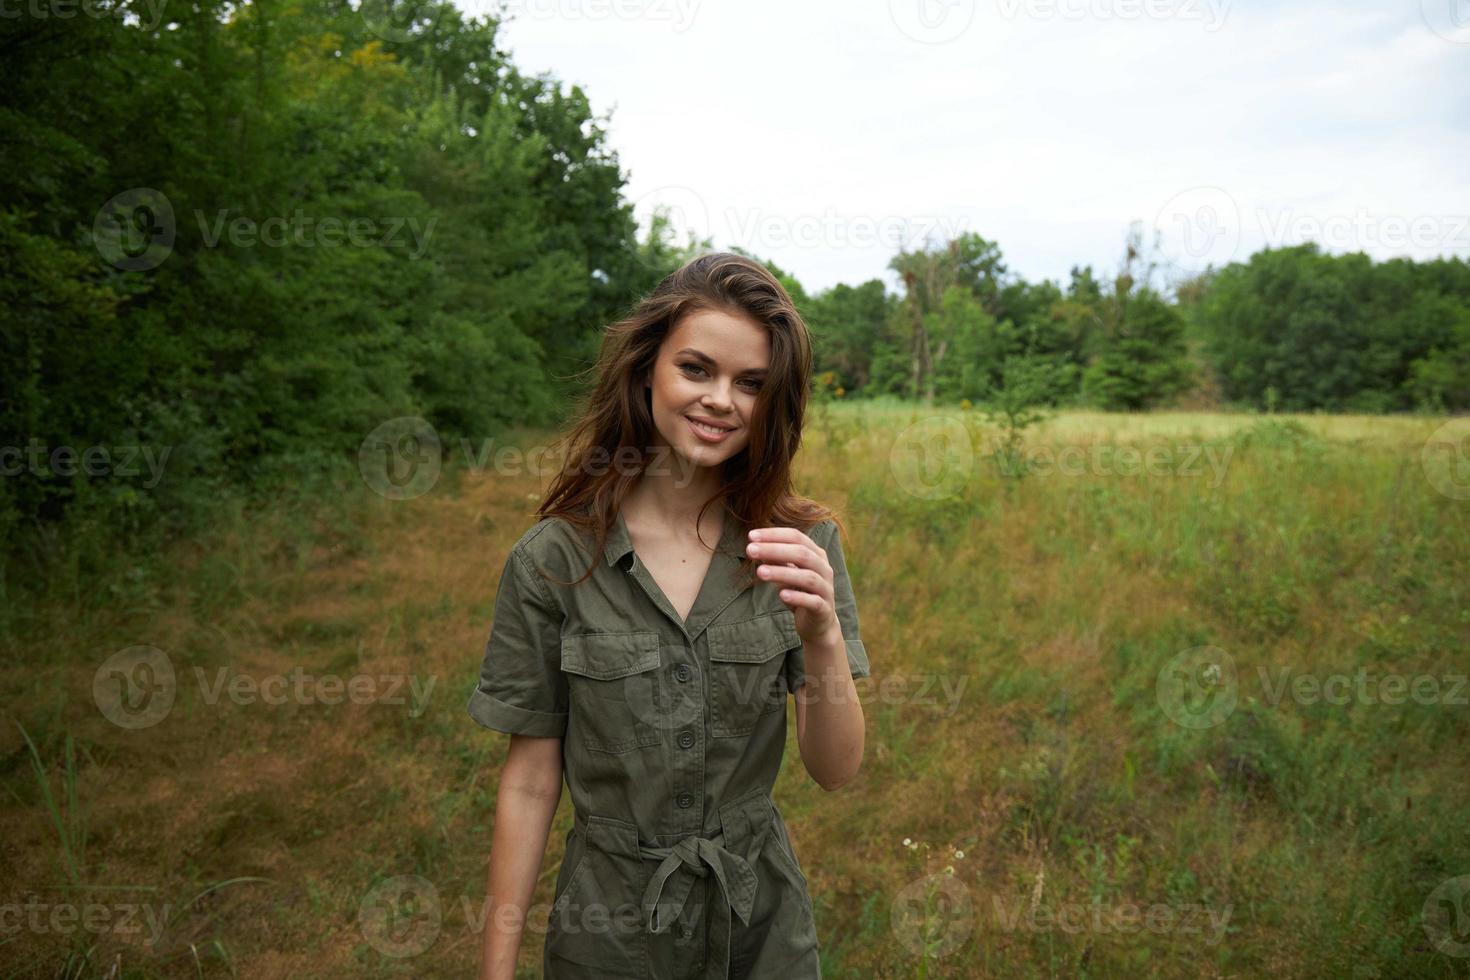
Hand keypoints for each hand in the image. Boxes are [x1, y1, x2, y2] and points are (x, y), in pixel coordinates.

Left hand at [745, 527, 842, 646]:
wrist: (818, 623)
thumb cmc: (799, 592)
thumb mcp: (785, 574)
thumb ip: (775, 560)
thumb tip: (755, 545)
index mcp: (816, 555)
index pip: (796, 537)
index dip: (774, 535)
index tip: (751, 536)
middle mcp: (824, 569)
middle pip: (802, 554)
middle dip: (774, 550)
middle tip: (750, 550)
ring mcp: (826, 589)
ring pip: (807, 577)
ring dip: (782, 573)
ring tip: (760, 572)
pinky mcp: (824, 609)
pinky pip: (813, 601)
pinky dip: (797, 597)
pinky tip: (781, 594)